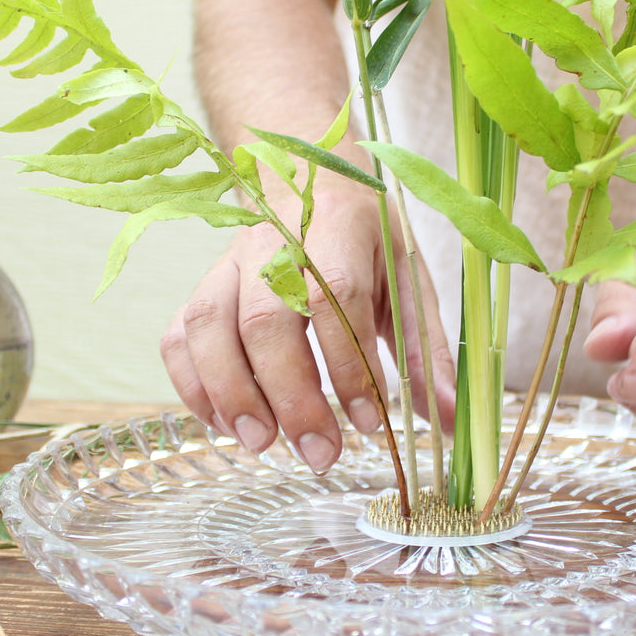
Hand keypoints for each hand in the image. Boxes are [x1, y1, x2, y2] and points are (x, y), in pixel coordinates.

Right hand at [160, 185, 456, 471]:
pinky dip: (193, 385)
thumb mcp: (409, 281)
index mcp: (338, 228)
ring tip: (262, 444)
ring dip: (231, 392)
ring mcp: (228, 263)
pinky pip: (180, 336)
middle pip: (266, 318)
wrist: (311, 183)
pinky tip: (225, 424)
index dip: (350, 364)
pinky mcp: (202, 287)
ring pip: (209, 325)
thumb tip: (455, 420)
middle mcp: (273, 240)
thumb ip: (426, 351)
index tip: (369, 422)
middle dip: (291, 395)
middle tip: (320, 452)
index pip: (335, 296)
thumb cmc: (366, 240)